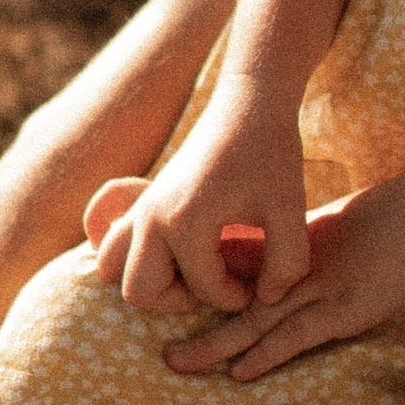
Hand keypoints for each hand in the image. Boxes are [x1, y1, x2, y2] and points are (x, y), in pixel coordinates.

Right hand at [92, 101, 311, 314]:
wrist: (249, 104)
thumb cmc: (273, 154)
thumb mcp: (292, 212)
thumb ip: (288, 265)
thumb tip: (266, 299)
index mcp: (185, 223)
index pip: (203, 290)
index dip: (237, 296)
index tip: (261, 282)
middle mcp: (151, 217)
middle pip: (139, 291)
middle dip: (180, 299)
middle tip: (219, 281)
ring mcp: (141, 207)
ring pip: (114, 268)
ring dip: (150, 280)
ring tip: (194, 269)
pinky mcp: (143, 199)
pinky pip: (111, 239)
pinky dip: (130, 254)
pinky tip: (173, 249)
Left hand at [156, 176, 404, 383]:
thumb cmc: (403, 212)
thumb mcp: (347, 221)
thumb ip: (317, 239)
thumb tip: (296, 251)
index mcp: (300, 244)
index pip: (241, 265)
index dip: (206, 283)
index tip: (170, 297)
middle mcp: (302, 266)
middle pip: (237, 297)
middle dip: (195, 318)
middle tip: (156, 335)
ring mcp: (324, 288)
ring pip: (257, 321)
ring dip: (216, 344)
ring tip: (178, 362)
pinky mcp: (349, 309)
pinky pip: (298, 336)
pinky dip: (267, 355)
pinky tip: (240, 372)